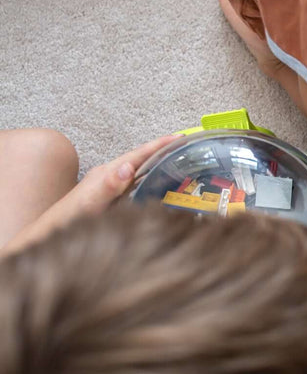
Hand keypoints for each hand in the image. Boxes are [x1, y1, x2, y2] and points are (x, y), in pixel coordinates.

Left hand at [59, 134, 180, 215]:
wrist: (52, 236)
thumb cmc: (69, 222)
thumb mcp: (89, 203)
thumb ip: (107, 185)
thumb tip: (127, 167)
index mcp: (107, 173)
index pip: (137, 156)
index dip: (158, 146)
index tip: (179, 137)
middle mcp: (111, 177)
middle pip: (142, 160)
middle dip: (164, 151)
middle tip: (188, 147)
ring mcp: (113, 188)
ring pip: (142, 172)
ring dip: (160, 164)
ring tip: (181, 162)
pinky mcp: (115, 200)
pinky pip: (139, 185)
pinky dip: (154, 181)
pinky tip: (163, 187)